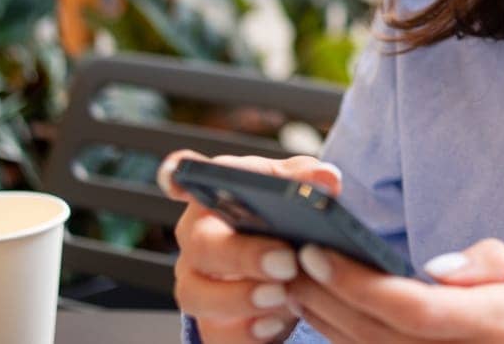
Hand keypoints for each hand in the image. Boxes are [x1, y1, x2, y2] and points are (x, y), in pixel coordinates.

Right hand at [159, 149, 343, 342]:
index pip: (182, 177)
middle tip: (285, 261)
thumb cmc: (288, 216)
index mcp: (214, 195)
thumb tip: (326, 179)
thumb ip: (310, 179)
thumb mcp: (300, 190)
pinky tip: (275, 323)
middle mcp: (198, 239)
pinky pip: (216, 333)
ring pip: (196, 295)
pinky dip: (245, 332)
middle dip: (242, 253)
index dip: (177, 175)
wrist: (294, 268)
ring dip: (239, 297)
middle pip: (201, 245)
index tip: (178, 178)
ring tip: (281, 295)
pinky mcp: (213, 324)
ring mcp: (199, 284)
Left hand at [285, 237, 503, 342]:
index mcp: (490, 326)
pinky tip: (322, 310)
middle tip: (286, 252)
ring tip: (294, 275)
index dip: (357, 282)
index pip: (408, 307)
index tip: (319, 251)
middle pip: (372, 331)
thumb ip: (489, 264)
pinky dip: (343, 337)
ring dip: (323, 315)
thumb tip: (434, 267)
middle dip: (323, 292)